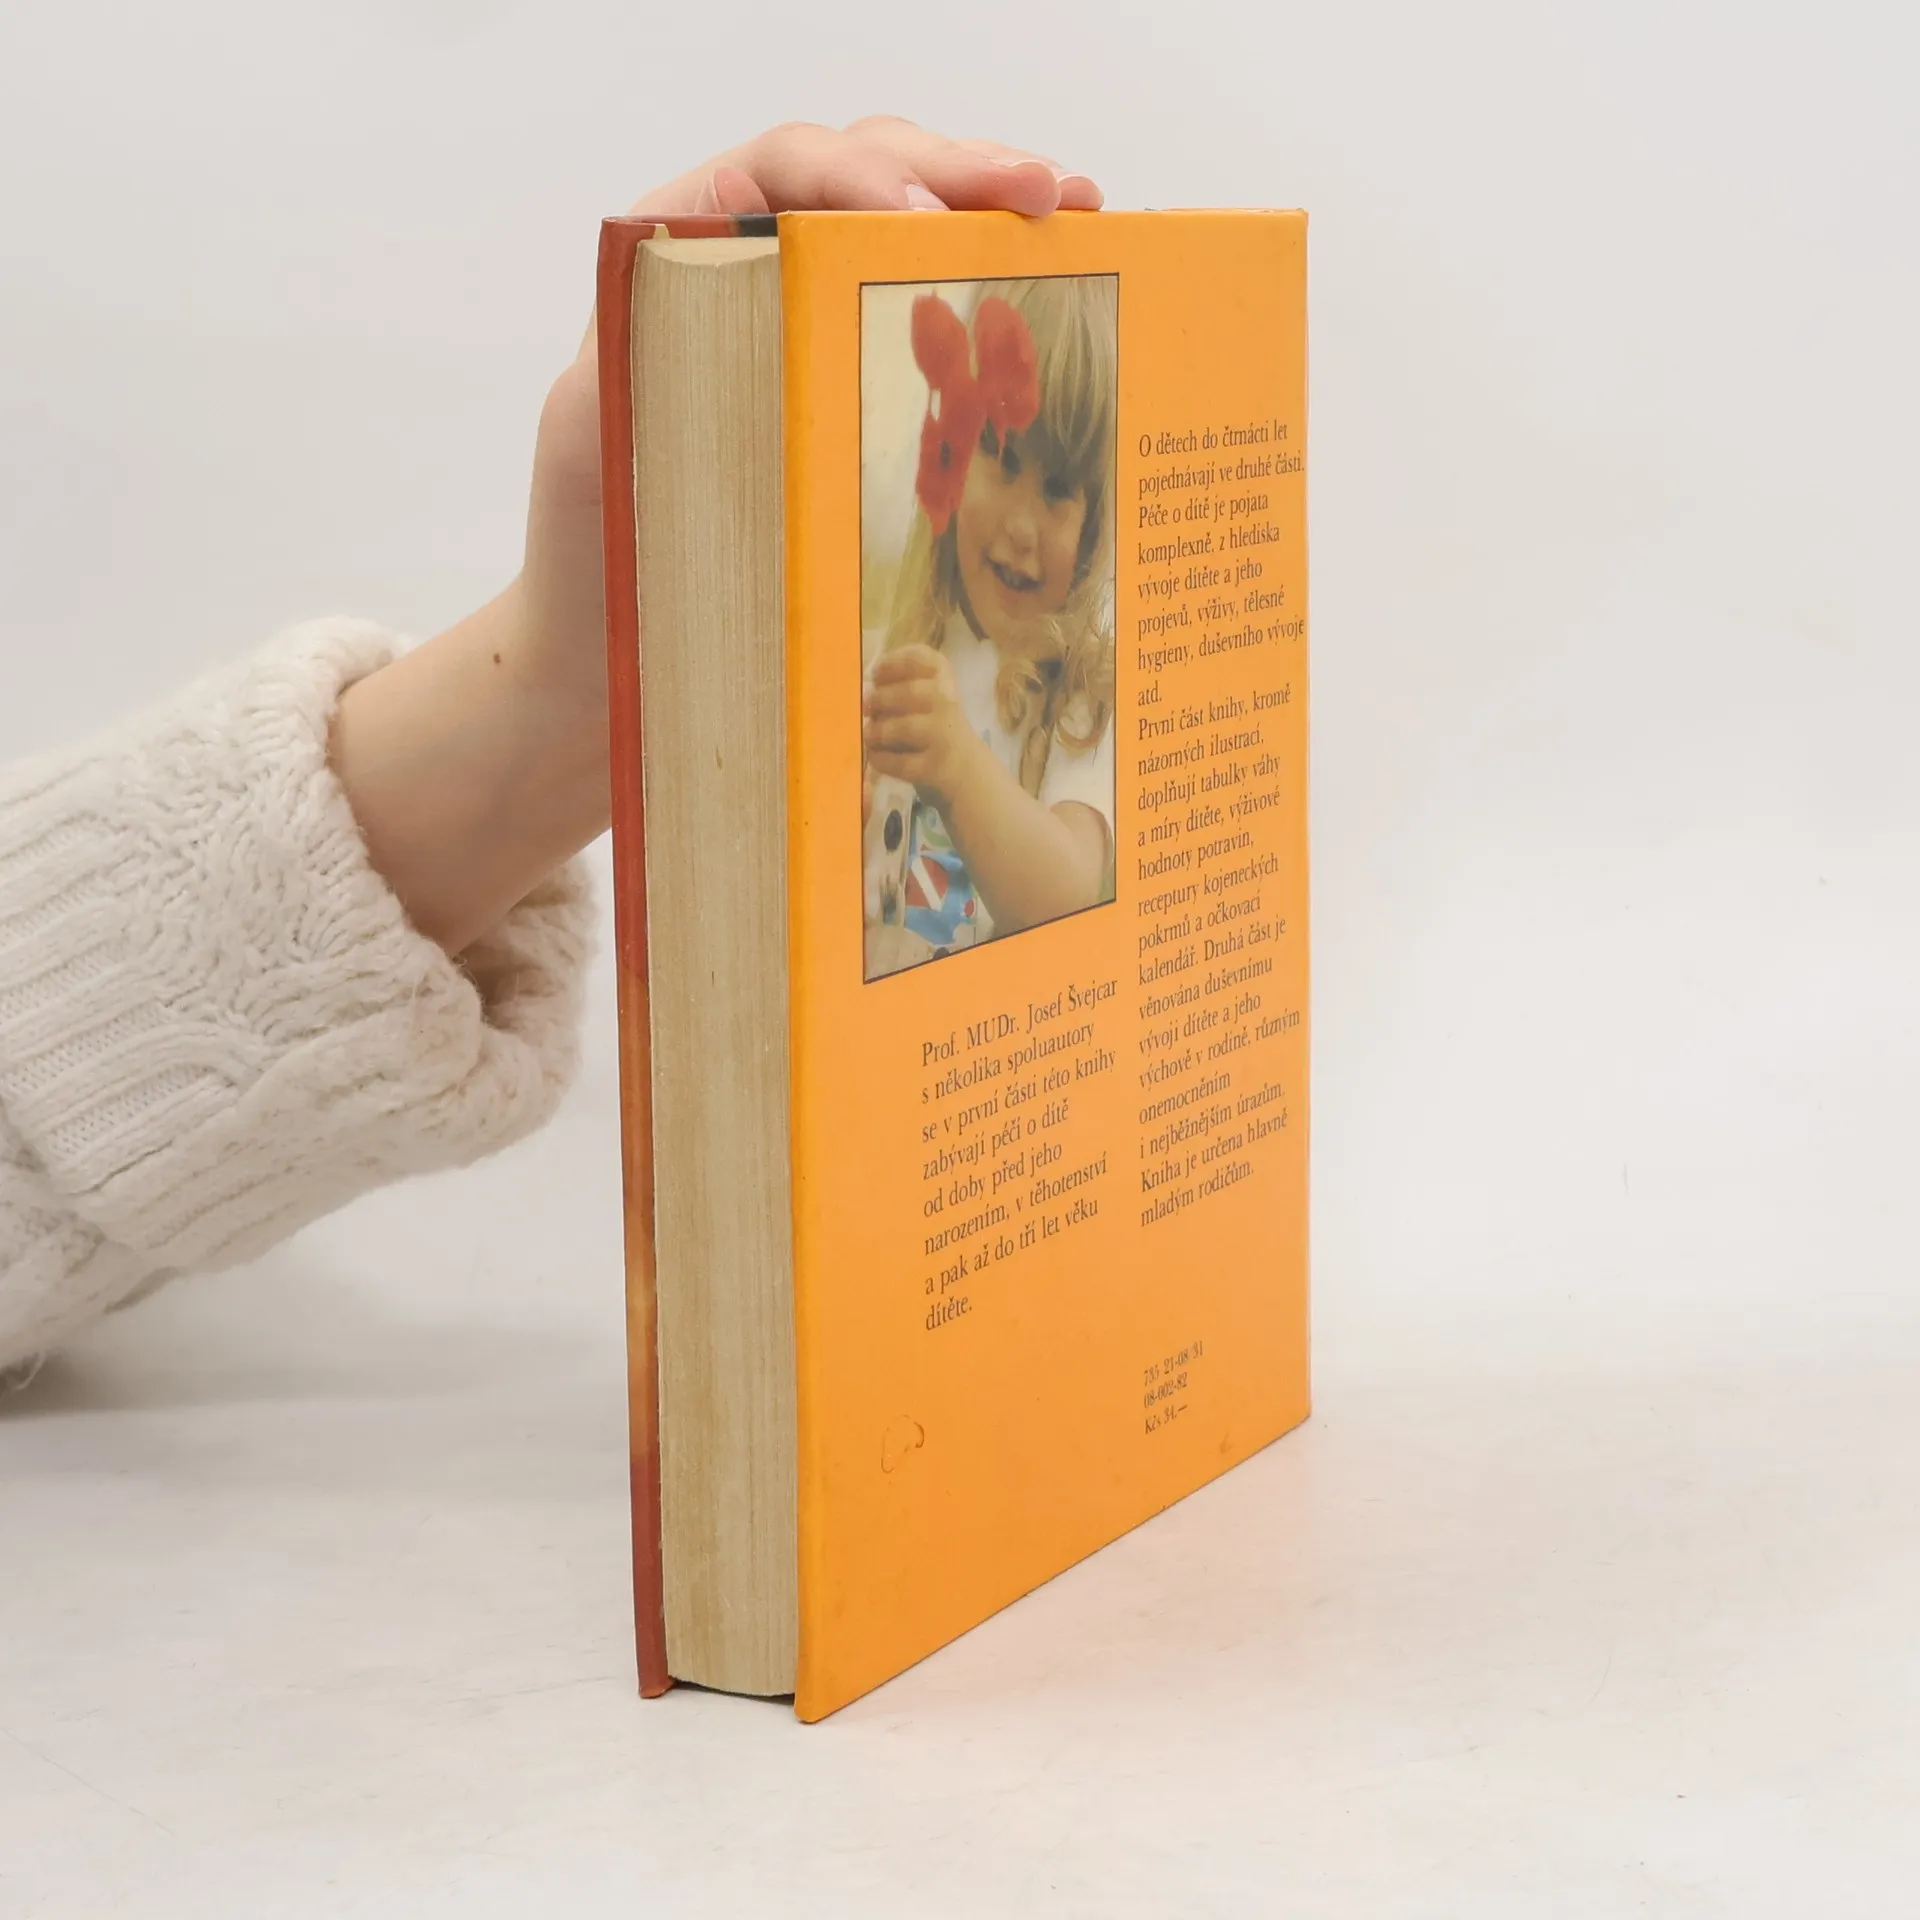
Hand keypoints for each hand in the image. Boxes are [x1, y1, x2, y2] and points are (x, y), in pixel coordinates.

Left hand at [331, 120, 1101, 956]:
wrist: (605, 666)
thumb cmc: (591, 558)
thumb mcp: (591, 437)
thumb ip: (647, 347)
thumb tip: (735, 275)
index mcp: (678, 261)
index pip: (779, 170)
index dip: (859, 168)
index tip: (922, 214)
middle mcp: (748, 279)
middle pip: (865, 181)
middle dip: (962, 172)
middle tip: (1050, 195)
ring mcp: (807, 338)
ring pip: (907, 242)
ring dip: (994, 219)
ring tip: (1081, 217)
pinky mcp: (846, 402)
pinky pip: (922, 330)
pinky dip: (989, 305)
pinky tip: (1051, 297)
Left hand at [863, 644, 986, 812]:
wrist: (966, 766)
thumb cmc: (935, 724)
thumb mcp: (927, 694)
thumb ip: (900, 683)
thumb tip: (863, 689)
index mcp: (944, 678)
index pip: (923, 658)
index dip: (894, 663)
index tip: (876, 673)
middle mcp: (948, 702)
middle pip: (910, 692)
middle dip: (881, 698)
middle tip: (866, 706)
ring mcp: (944, 735)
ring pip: (906, 727)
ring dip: (879, 730)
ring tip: (868, 734)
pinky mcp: (937, 766)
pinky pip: (903, 762)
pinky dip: (883, 759)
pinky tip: (874, 757)